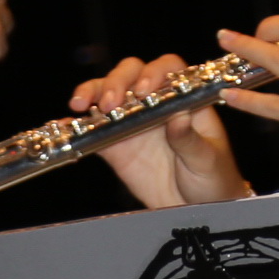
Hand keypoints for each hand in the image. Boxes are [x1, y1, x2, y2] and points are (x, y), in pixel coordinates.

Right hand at [71, 55, 251, 207]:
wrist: (197, 209)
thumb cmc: (213, 178)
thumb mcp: (208, 160)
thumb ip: (191, 140)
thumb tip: (179, 118)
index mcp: (185, 99)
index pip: (168, 69)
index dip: (154, 73)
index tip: (144, 90)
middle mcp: (155, 103)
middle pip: (132, 74)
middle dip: (118, 82)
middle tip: (111, 103)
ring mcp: (132, 121)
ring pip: (108, 93)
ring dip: (93, 93)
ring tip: (82, 106)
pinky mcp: (115, 145)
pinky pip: (92, 129)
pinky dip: (76, 125)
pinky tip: (65, 124)